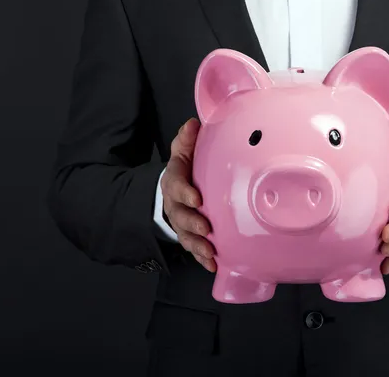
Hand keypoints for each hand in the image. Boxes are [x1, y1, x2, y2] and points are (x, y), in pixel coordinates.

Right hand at [161, 118, 215, 271]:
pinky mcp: (189, 235)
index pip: (176, 185)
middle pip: (179, 215)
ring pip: (185, 235)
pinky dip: (202, 258)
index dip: (184, 192)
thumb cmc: (185, 171)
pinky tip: (213, 265)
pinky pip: (193, 248)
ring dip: (197, 245)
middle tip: (206, 229)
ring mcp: (181, 222)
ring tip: (209, 252)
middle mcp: (175, 204)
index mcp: (174, 181)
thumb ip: (186, 140)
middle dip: (192, 223)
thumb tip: (193, 124)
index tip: (197, 198)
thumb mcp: (183, 153)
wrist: (174, 192)